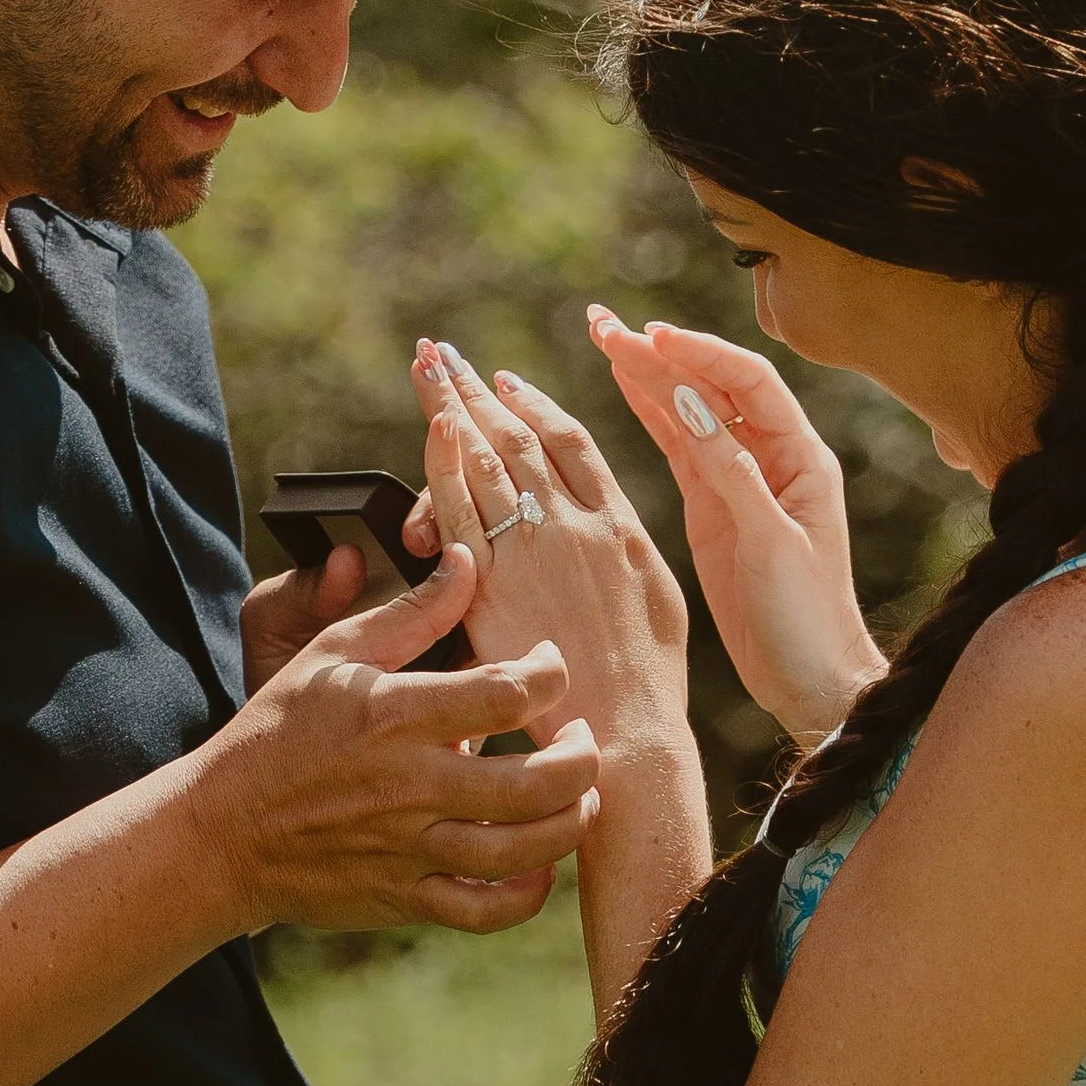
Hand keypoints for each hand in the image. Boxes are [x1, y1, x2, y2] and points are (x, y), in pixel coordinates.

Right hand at [192, 543, 602, 934]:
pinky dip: (528, 895)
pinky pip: (486, 910)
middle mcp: (410, 785)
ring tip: (579, 796)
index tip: (549, 664)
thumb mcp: (333, 655)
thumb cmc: (278, 731)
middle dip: (581, 755)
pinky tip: (540, 866)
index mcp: (396, 715)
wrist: (221, 832)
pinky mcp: (405, 898)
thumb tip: (466, 560)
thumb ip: (411, 612)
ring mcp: (410, 848)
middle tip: (579, 737)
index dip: (551, 673)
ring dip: (571, 822)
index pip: (509, 692)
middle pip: (538, 779)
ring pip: (524, 848)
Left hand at [405, 337, 691, 756]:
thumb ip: (627, 553)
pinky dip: (445, 462)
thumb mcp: (657, 602)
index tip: (508, 383)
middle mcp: (576, 524)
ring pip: (487, 459)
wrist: (623, 729)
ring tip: (427, 370)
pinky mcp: (493, 581)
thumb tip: (614, 527)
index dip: (535, 407)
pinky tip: (431, 429)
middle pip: (519, 438)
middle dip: (478, 390)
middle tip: (445, 355)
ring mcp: (534, 548)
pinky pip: (461, 509)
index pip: (571, 444)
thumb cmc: (647, 682)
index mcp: (619, 525)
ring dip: (453, 407)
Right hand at [588, 307, 882, 743]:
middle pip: (712, 388)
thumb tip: (695, 404)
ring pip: (689, 412)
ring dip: (649, 374)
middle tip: (604, 324)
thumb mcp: (771, 542)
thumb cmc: (806, 616)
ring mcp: (738, 481)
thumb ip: (733, 473)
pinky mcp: (712, 508)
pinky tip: (622, 383)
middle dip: (662, 353)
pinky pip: (678, 448)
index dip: (701, 354)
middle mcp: (771, 458)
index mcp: (801, 458)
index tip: (653, 335)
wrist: (810, 679)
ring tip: (603, 337)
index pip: (748, 383)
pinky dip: (650, 414)